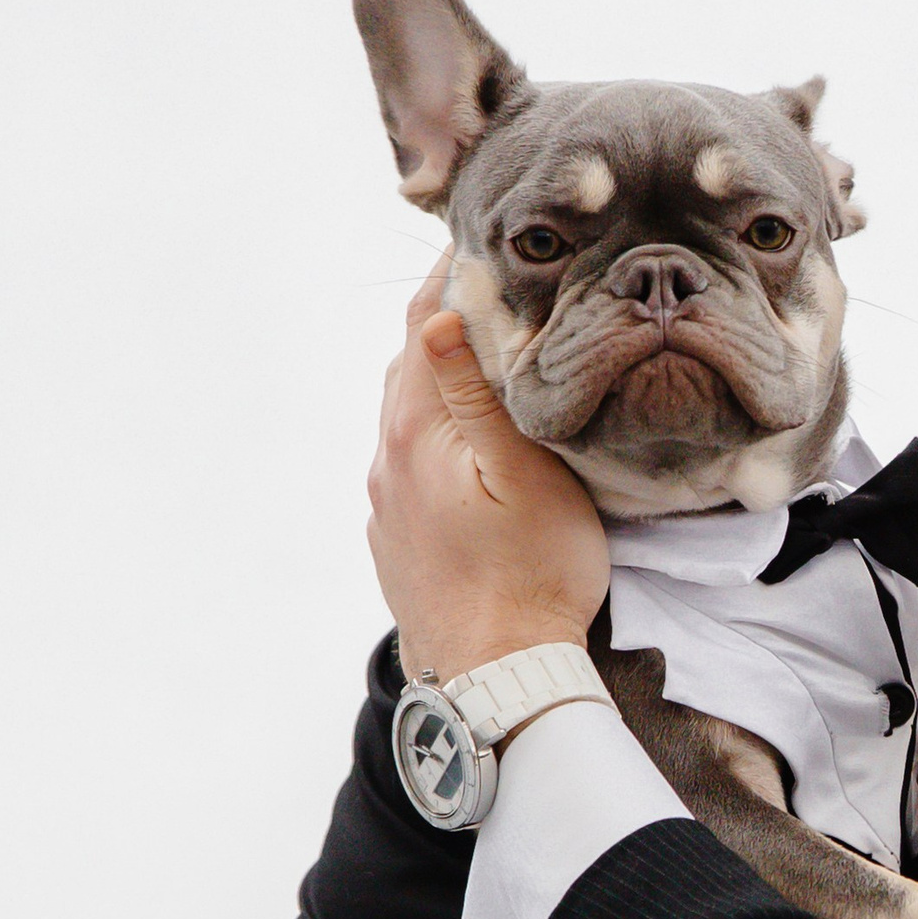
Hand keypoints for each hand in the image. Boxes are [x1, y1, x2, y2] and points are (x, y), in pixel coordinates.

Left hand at [369, 253, 611, 678]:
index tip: (489, 239)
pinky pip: (409, 463)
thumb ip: (476, 396)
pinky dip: (435, 432)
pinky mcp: (395, 536)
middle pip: (411, 362)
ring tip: (487, 354)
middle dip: (449, 318)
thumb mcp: (524, 476)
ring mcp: (386, 502)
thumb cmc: (531, 579)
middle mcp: (387, 460)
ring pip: (407, 414)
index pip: (425, 323)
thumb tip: (438, 316)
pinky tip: (467, 441)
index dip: (454, 273)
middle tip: (499, 285)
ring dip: (441, 378)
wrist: (496, 678)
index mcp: (416, 432)